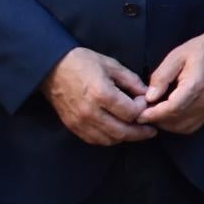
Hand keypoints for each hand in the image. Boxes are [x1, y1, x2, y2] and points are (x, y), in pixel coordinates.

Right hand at [42, 47, 156, 145]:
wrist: (51, 68)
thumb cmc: (82, 62)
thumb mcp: (111, 65)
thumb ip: (131, 81)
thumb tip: (148, 95)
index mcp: (101, 94)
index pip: (131, 112)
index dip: (142, 109)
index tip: (143, 102)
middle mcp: (90, 112)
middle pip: (122, 132)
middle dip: (140, 133)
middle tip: (151, 130)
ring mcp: (80, 122)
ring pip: (110, 139)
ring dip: (125, 137)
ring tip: (135, 131)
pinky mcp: (73, 127)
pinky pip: (95, 140)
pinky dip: (109, 139)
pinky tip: (117, 132)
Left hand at [139, 27, 203, 133]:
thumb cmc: (200, 50)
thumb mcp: (176, 56)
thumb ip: (161, 77)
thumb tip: (149, 97)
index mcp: (196, 85)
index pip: (172, 108)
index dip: (153, 114)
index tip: (138, 114)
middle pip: (175, 120)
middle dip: (156, 119)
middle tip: (143, 110)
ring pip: (182, 127)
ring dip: (165, 124)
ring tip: (154, 112)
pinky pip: (190, 127)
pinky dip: (176, 125)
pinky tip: (168, 115)